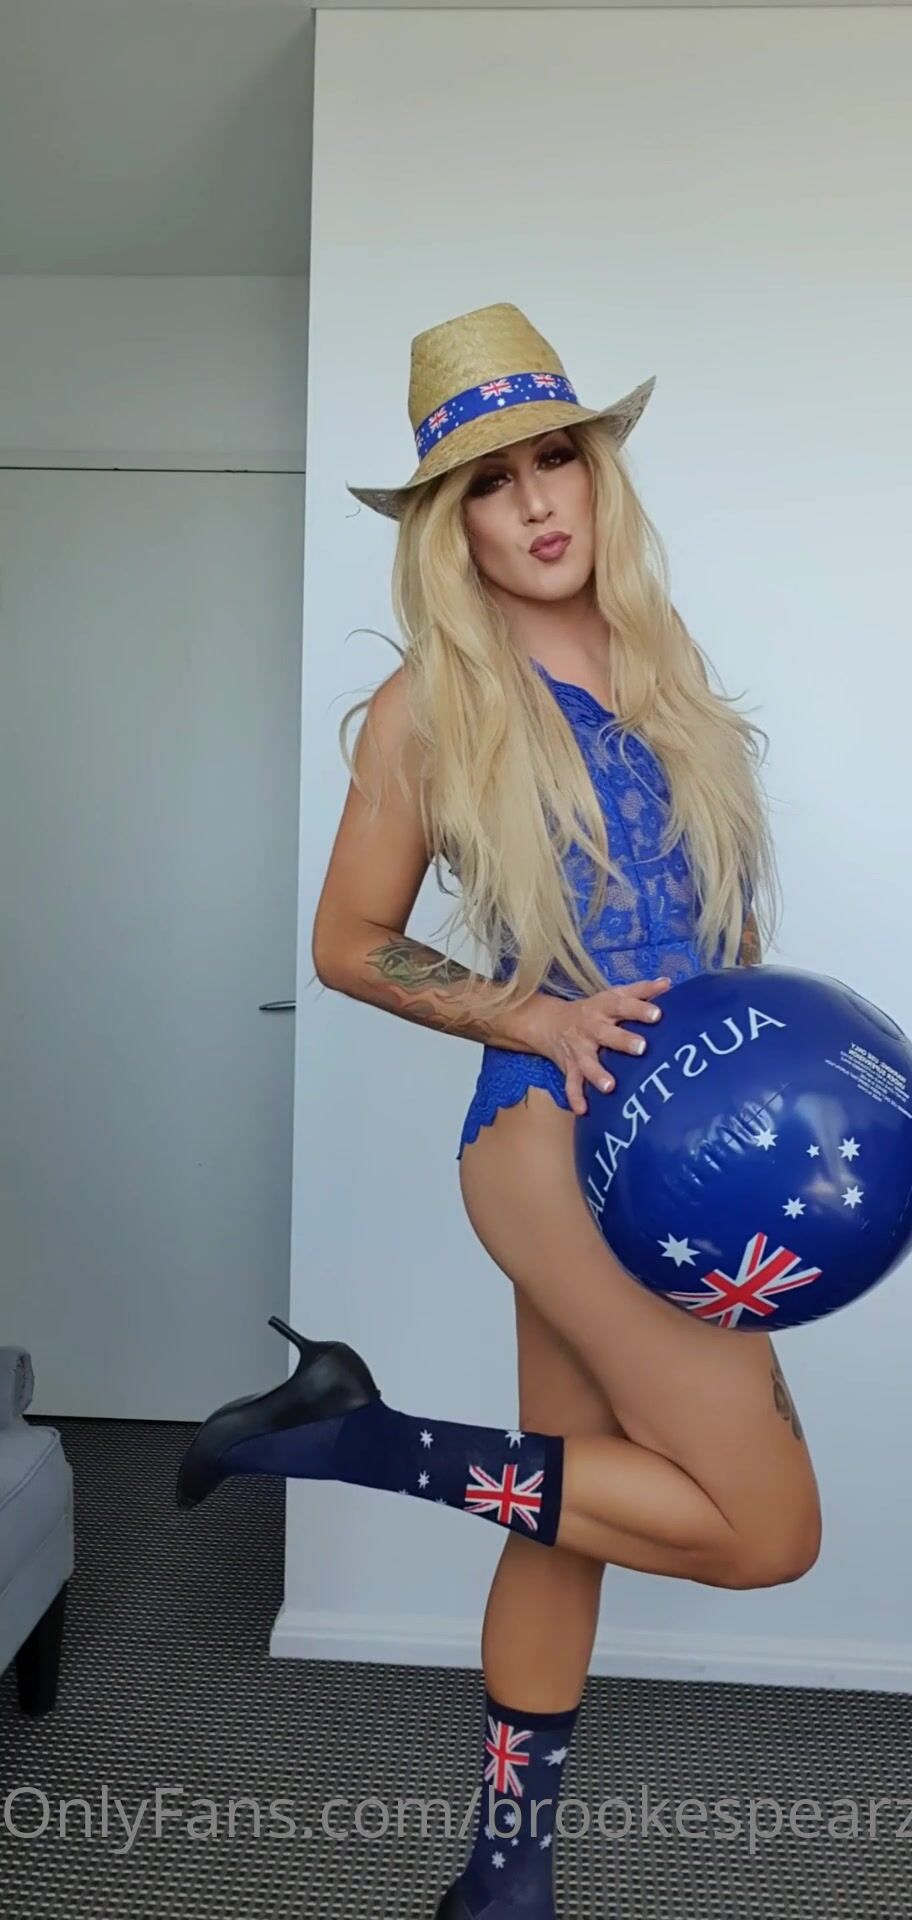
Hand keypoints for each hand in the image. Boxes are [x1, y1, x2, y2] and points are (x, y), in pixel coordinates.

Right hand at [533, 976, 672, 1116]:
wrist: (550, 1023)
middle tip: (641, 1048)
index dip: (639, 1009)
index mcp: (603, 1008)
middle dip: (622, 1041)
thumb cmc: (594, 1010)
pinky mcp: (570, 1067)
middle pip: (605, 1033)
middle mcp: (590, 1028)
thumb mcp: (614, 995)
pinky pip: (571, 1084)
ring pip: (587, 1062)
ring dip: (597, 1074)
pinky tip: (583, 1110)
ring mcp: (579, 1049)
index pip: (622, 1006)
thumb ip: (641, 991)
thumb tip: (668, 983)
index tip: (657, 1015)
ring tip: (610, 1086)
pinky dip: (575, 1097)